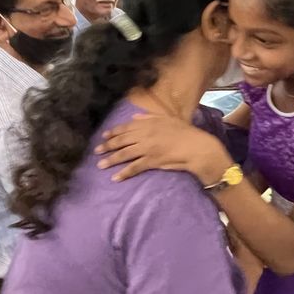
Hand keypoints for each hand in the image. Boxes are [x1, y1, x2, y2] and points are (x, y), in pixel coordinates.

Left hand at [94, 114, 233, 184]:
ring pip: (124, 154)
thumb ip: (150, 116)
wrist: (197, 147)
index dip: (113, 132)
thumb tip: (135, 116)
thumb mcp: (168, 119)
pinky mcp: (151, 162)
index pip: (126, 127)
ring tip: (100, 165)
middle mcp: (145, 135)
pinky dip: (124, 173)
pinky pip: (134, 168)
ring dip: (111, 159)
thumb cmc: (186, 132)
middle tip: (96, 151)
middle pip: (121, 141)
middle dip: (107, 146)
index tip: (104, 136)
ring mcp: (147, 149)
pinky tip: (116, 177)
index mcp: (148, 123)